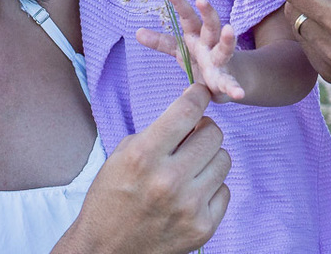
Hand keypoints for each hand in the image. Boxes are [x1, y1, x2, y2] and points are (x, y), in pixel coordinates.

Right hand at [56, 85, 230, 253]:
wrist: (106, 251)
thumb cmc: (112, 198)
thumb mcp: (122, 156)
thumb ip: (158, 133)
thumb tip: (194, 115)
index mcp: (143, 156)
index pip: (187, 110)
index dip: (198, 95)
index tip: (200, 93)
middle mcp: (168, 179)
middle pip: (213, 133)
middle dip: (203, 131)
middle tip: (190, 139)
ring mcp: (189, 206)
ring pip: (224, 160)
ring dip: (208, 159)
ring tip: (189, 170)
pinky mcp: (203, 227)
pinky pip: (225, 190)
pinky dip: (211, 189)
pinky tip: (191, 194)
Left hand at [137, 0, 244, 102]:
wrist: (225, 80)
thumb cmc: (200, 59)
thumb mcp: (180, 49)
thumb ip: (161, 42)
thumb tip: (137, 32)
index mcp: (196, 35)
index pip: (188, 16)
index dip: (179, 3)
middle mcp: (210, 44)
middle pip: (210, 25)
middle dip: (207, 12)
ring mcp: (219, 61)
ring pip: (224, 48)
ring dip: (227, 40)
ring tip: (229, 30)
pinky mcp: (225, 80)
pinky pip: (229, 83)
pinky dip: (235, 88)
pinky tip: (239, 94)